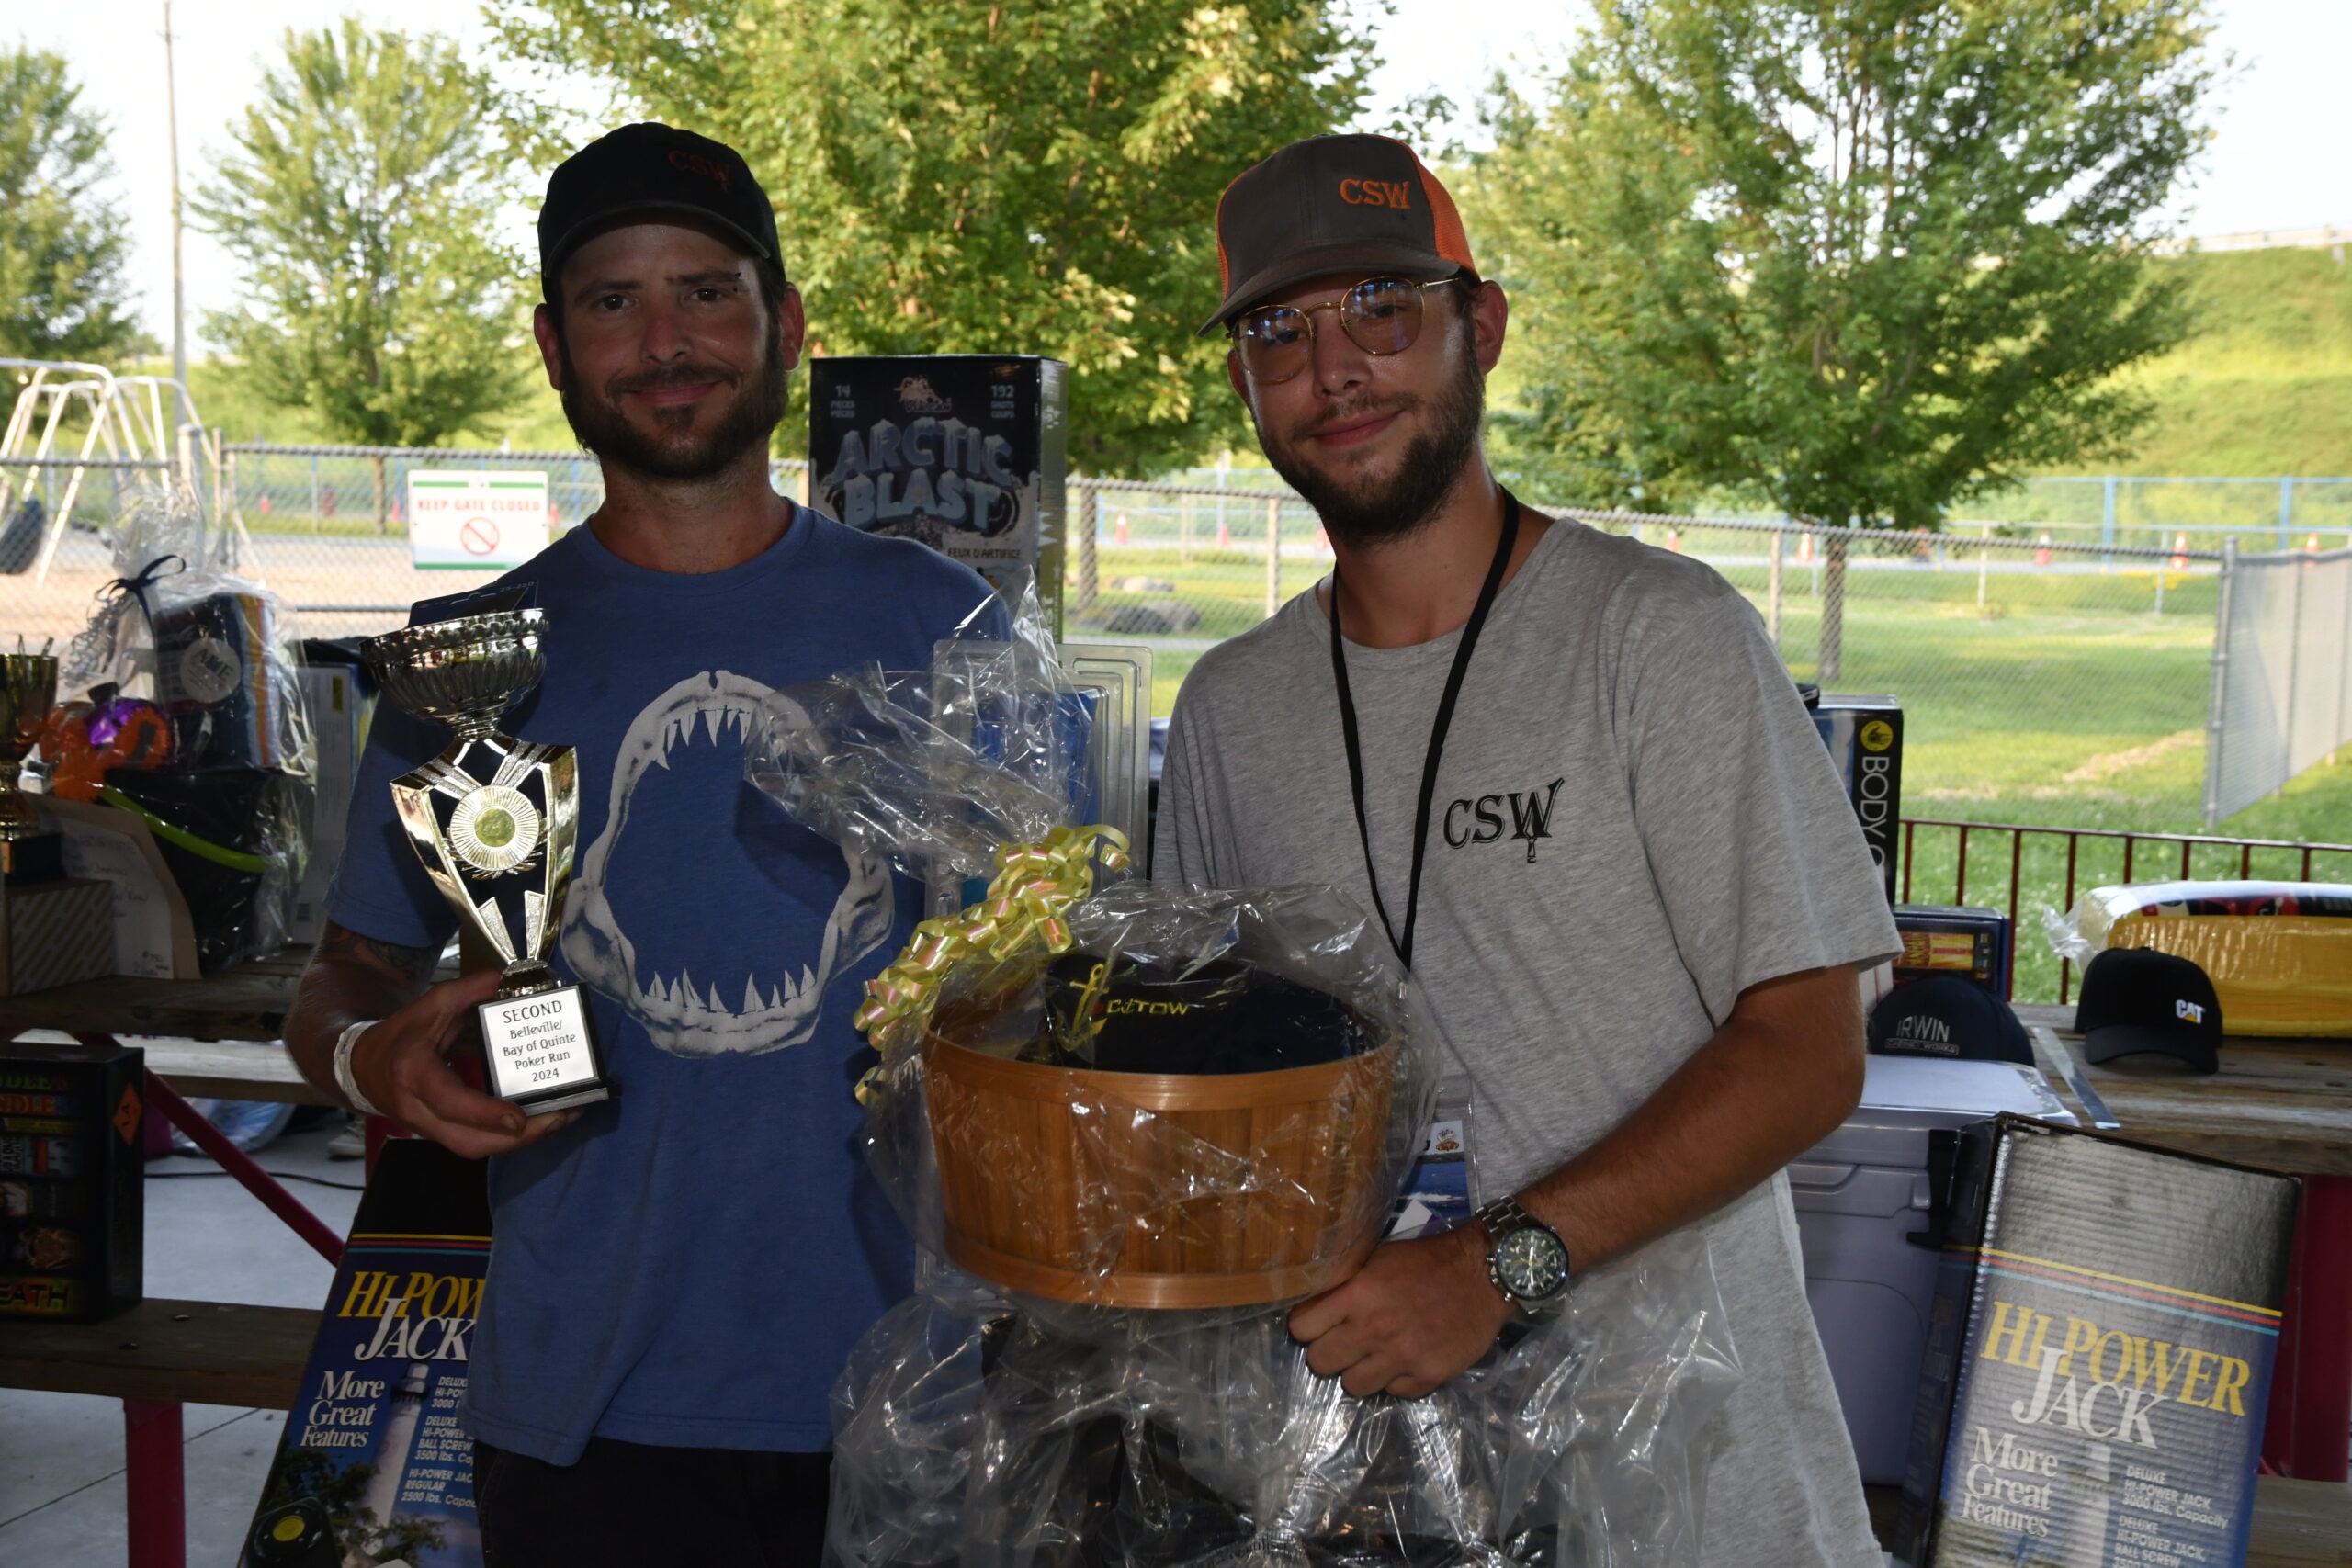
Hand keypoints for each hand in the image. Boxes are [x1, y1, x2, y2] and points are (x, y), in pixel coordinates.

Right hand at [347, 970, 583, 1159]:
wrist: (362, 1066)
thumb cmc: (402, 1034)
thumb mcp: (432, 1004)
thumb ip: (470, 989)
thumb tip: (508, 979)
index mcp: (414, 1071)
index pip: (449, 1101)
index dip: (484, 1113)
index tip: (519, 1117)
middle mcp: (417, 1107)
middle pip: (467, 1141)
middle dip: (515, 1139)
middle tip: (559, 1118)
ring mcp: (426, 1126)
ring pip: (472, 1148)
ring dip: (517, 1143)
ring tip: (559, 1120)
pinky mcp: (439, 1133)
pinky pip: (473, 1143)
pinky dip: (506, 1139)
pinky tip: (539, 1123)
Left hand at [1286, 1224, 1513, 1397]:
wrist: (1482, 1275)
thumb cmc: (1426, 1261)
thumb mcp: (1377, 1259)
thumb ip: (1345, 1284)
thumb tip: (1313, 1303)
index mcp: (1356, 1294)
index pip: (1302, 1328)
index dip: (1307, 1326)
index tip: (1317, 1325)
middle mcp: (1373, 1329)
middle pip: (1320, 1362)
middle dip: (1329, 1352)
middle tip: (1346, 1342)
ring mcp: (1401, 1357)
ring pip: (1352, 1385)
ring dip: (1360, 1371)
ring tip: (1376, 1354)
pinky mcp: (1427, 1376)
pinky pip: (1393, 1393)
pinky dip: (1397, 1379)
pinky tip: (1407, 1359)